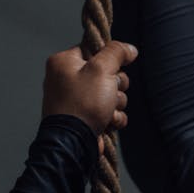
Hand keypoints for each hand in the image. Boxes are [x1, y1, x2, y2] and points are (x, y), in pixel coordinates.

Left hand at [42, 40, 138, 157]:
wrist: (73, 143)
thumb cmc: (83, 103)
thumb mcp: (101, 69)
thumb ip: (116, 53)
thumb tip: (130, 49)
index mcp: (63, 62)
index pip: (94, 50)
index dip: (109, 60)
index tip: (114, 69)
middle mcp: (66, 79)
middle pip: (106, 72)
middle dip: (116, 85)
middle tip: (110, 92)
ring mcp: (74, 100)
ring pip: (110, 93)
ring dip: (116, 103)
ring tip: (107, 111)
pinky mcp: (83, 117)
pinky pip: (107, 111)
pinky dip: (112, 117)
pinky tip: (108, 122)